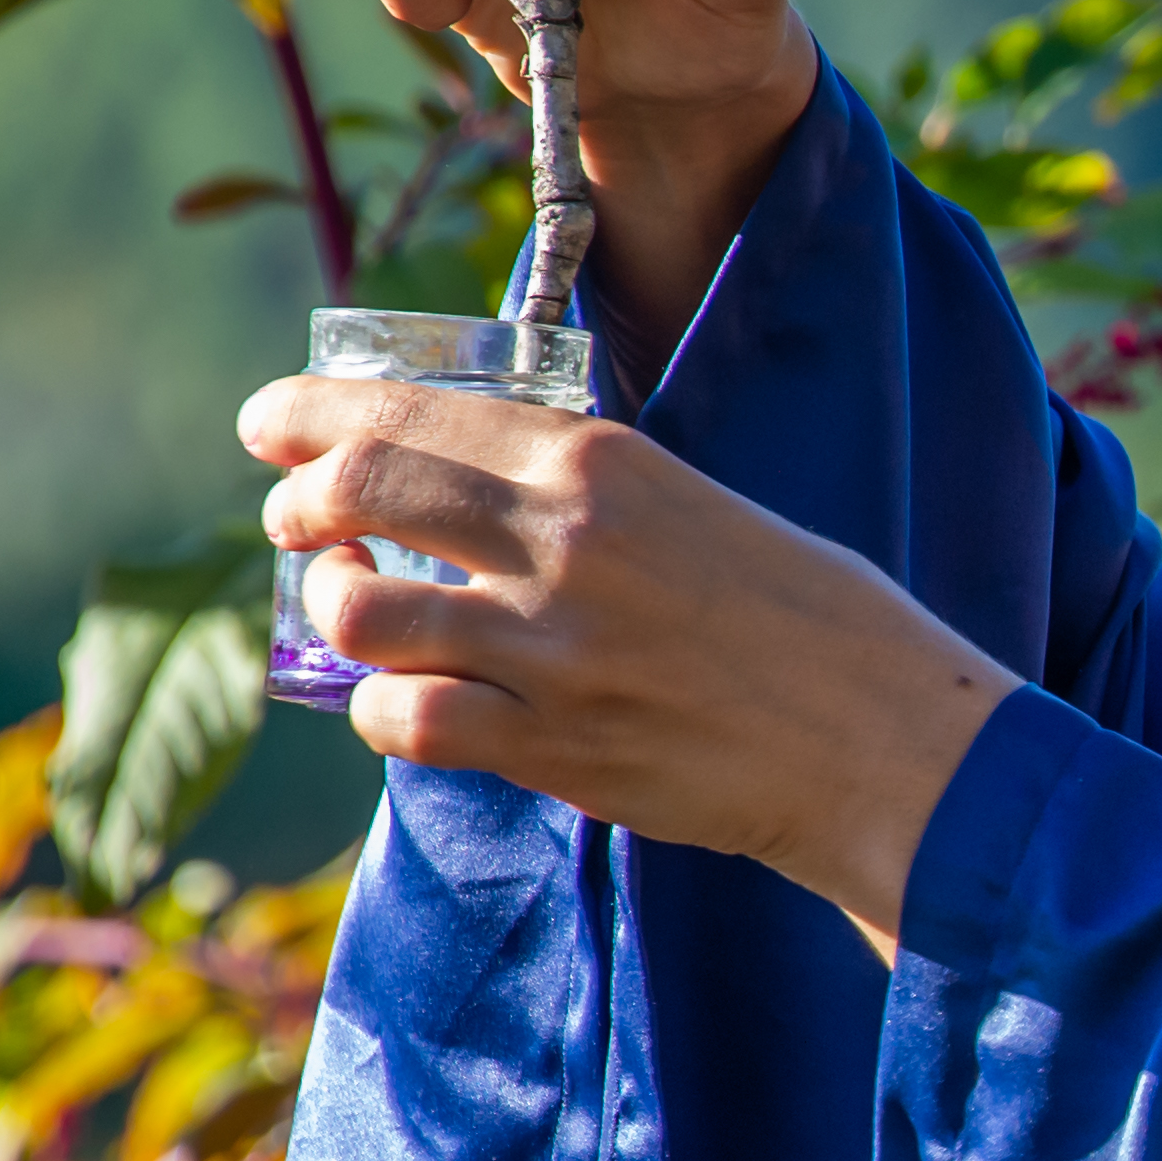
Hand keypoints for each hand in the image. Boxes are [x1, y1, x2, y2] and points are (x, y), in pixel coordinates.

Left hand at [247, 376, 1010, 951]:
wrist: (891, 743)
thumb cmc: (820, 625)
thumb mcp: (706, 510)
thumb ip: (596, 500)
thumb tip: (486, 500)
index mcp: (605, 464)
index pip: (408, 414)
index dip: (307, 414)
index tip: (270, 423)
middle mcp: (567, 542)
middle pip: (358, 491)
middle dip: (297, 504)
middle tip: (294, 524)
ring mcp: (555, 650)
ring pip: (361, 614)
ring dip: (335, 613)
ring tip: (355, 618)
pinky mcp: (557, 746)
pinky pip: (408, 723)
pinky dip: (383, 713)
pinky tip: (404, 707)